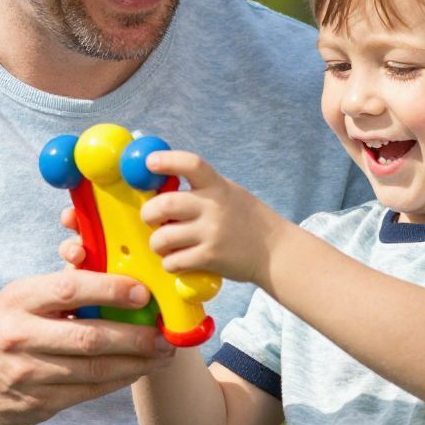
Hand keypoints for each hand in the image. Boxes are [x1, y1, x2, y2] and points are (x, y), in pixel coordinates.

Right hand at [0, 269, 173, 424]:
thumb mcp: (18, 300)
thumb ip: (61, 291)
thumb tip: (118, 278)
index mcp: (19, 299)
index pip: (71, 289)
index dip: (111, 289)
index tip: (144, 292)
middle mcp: (22, 336)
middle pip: (90, 337)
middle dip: (135, 337)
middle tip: (165, 334)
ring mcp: (29, 373)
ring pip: (95, 369)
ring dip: (135, 363)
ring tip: (161, 354)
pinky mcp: (38, 404)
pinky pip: (88, 392)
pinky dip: (117, 381)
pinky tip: (136, 371)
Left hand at [137, 151, 285, 285]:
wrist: (275, 252)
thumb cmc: (247, 220)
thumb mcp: (229, 193)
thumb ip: (201, 189)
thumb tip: (159, 188)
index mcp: (218, 186)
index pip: (191, 164)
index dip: (167, 161)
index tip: (150, 162)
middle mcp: (214, 207)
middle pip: (165, 204)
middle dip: (149, 213)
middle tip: (151, 219)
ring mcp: (212, 233)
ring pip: (163, 238)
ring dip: (158, 243)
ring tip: (166, 245)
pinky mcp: (210, 258)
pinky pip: (173, 262)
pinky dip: (170, 263)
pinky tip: (179, 261)